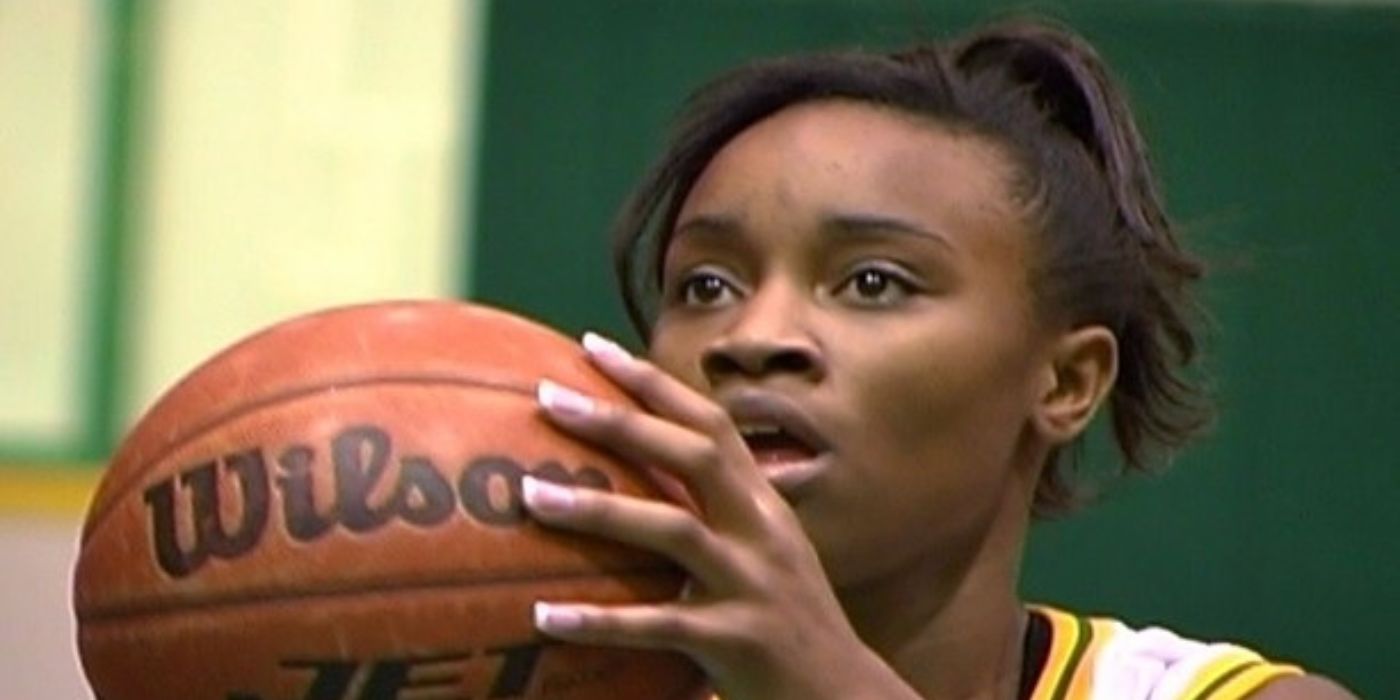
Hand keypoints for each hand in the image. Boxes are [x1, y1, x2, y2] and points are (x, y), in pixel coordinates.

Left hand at [523, 332, 917, 699]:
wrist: (842, 696)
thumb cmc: (785, 621)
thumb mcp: (762, 553)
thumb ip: (714, 513)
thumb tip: (633, 479)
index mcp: (763, 503)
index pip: (711, 422)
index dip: (653, 382)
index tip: (592, 347)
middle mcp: (763, 531)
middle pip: (693, 455)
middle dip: (621, 420)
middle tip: (548, 397)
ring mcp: (753, 583)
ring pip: (672, 529)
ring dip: (598, 508)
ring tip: (531, 495)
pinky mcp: (737, 640)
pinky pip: (657, 625)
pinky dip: (599, 619)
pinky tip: (543, 616)